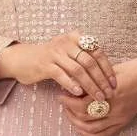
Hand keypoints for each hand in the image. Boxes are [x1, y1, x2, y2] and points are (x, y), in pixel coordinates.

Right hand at [0, 31, 117, 101]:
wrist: (23, 59)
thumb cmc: (50, 59)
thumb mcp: (68, 54)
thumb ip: (84, 59)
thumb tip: (105, 77)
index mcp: (75, 38)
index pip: (97, 52)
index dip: (107, 69)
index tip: (114, 83)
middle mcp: (66, 42)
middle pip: (89, 62)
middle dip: (101, 80)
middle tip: (108, 94)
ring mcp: (55, 53)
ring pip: (78, 70)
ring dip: (90, 85)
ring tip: (97, 97)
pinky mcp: (45, 64)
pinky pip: (61, 75)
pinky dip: (72, 84)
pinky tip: (79, 93)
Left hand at [60, 57, 136, 135]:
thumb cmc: (132, 69)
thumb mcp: (109, 71)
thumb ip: (93, 80)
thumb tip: (73, 86)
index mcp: (108, 94)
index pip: (80, 105)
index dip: (67, 103)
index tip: (60, 96)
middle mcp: (114, 109)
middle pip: (84, 119)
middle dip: (70, 112)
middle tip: (63, 105)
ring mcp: (119, 117)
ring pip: (92, 129)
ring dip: (78, 125)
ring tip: (71, 116)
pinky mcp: (124, 121)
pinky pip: (105, 134)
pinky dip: (92, 135)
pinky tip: (84, 129)